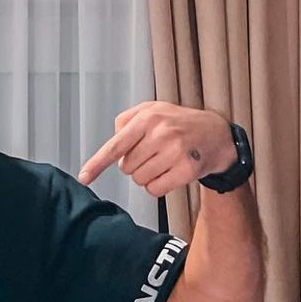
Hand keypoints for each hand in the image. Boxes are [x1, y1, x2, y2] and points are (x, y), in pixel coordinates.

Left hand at [78, 102, 237, 196]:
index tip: (84, 178)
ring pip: (140, 181)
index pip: (116, 146)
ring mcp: (175, 152)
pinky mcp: (186, 170)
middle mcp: (161, 133)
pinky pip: (155, 190)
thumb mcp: (153, 110)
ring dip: (147, 176)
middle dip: (135, 165)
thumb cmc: (178, 124)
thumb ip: (127, 121)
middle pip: (126, 168)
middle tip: (154, 153)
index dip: (97, 164)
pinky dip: (158, 186)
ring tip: (164, 162)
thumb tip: (113, 143)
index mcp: (148, 118)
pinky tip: (171, 173)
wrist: (216, 134)